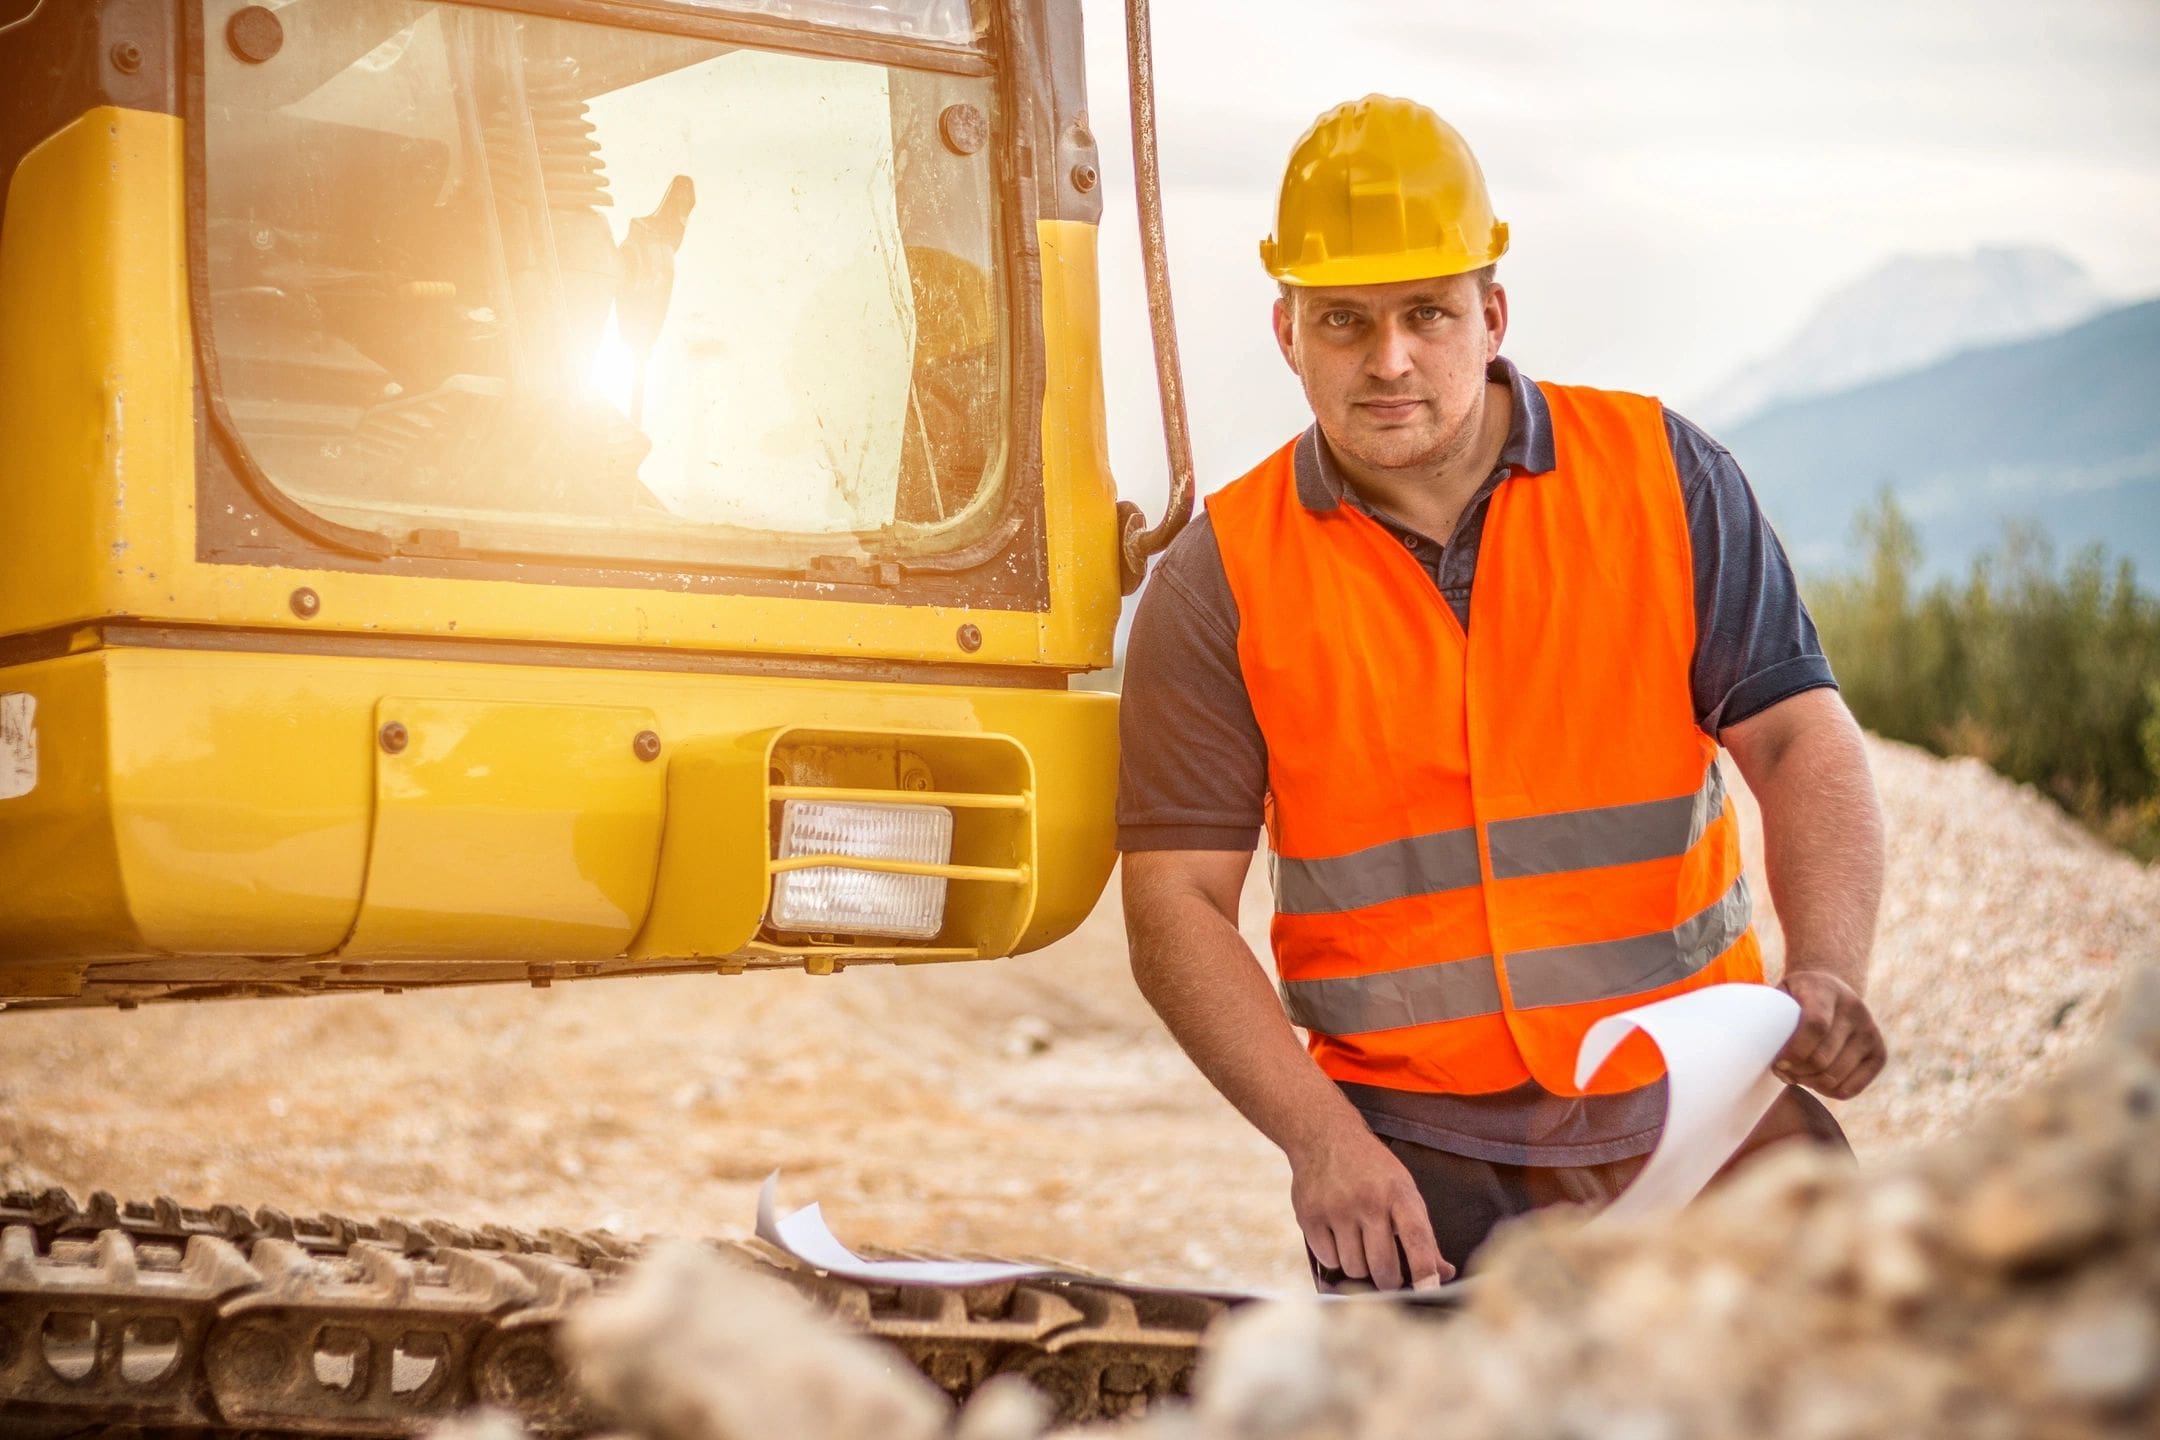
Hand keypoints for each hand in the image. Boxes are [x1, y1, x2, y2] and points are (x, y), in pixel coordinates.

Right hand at [1288, 1122, 1451, 1289]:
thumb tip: (1444, 1274)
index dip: (1424, 1270)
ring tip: (1359, 1247)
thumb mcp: (1403, 1190)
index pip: (1417, 1238)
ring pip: (1354, 1268)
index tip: (1429, 1291)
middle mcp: (1368, 1200)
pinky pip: (1328, 1260)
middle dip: (1389, 1281)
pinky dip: (1335, 1258)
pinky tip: (1338, 1237)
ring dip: (1359, 1267)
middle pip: (1383, 1266)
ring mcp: (1336, 1208)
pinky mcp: (1310, 1216)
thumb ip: (1422, 1234)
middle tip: (1388, 1276)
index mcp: (1398, 1192)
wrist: (1324, 1135)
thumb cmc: (1372, 1170)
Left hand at [1775, 970, 1887, 1098]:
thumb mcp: (1781, 994)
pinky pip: (1851, 1088)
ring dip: (1810, 1083)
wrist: (1832, 989)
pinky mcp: (1879, 1053)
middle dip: (1797, 1071)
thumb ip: (1769, 1015)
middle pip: (1823, 1057)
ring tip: (1795, 1075)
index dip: (1794, 1051)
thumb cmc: (1796, 997)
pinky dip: (1828, 1092)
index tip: (1777, 1064)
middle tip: (1782, 1071)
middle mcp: (1855, 1010)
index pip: (1815, 1025)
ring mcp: (1870, 1031)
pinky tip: (1815, 1080)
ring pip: (1836, 1076)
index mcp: (1826, 991)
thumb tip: (1747, 1044)